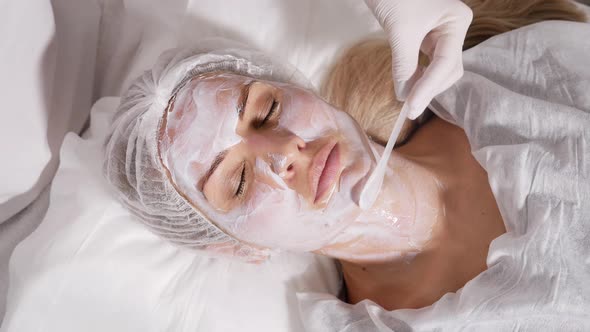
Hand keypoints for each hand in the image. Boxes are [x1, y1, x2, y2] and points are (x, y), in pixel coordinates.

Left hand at [364, 0, 472, 118]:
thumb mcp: (400, 31)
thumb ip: (404, 65)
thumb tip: (403, 97)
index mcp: (457, 21)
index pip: (446, 64)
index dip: (428, 89)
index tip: (411, 108)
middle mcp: (454, 27)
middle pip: (448, 69)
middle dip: (430, 88)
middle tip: (408, 108)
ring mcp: (441, 32)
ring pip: (438, 68)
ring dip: (423, 85)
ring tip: (407, 100)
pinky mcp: (426, 36)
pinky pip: (426, 62)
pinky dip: (417, 76)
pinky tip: (407, 86)